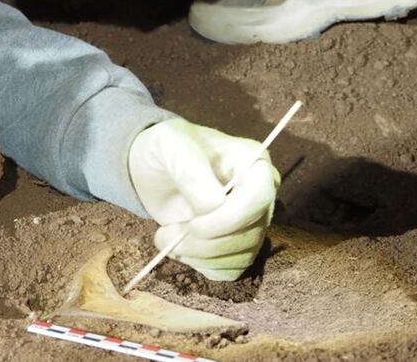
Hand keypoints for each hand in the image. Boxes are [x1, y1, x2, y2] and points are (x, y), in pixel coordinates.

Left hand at [128, 118, 279, 280]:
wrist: (155, 168)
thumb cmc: (167, 149)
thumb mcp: (171, 146)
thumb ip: (191, 171)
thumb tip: (214, 205)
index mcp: (254, 163)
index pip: (259, 198)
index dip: (228, 219)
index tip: (193, 224)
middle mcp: (261, 195)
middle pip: (250, 234)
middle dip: (205, 242)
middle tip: (166, 234)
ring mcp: (252, 222)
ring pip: (241, 256)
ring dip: (199, 256)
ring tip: (166, 237)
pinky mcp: (238, 245)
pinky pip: (231, 270)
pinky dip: (203, 266)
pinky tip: (182, 249)